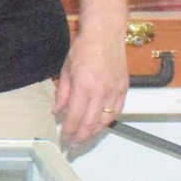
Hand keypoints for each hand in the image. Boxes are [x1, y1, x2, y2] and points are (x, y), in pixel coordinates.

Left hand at [54, 30, 128, 145]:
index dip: (69, 130)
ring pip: (105, 120)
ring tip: (85, 138)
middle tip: (73, 144)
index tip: (64, 137)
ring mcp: (114, 91)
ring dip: (95, 132)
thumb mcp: (66, 70)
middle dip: (81, 136)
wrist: (105, 35)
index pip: (75, 116)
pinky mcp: (124, 89)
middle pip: (90, 123)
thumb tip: (57, 111)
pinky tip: (100, 125)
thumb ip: (62, 94)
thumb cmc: (84, 49)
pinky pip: (117, 111)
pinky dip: (108, 121)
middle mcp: (100, 92)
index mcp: (83, 87)